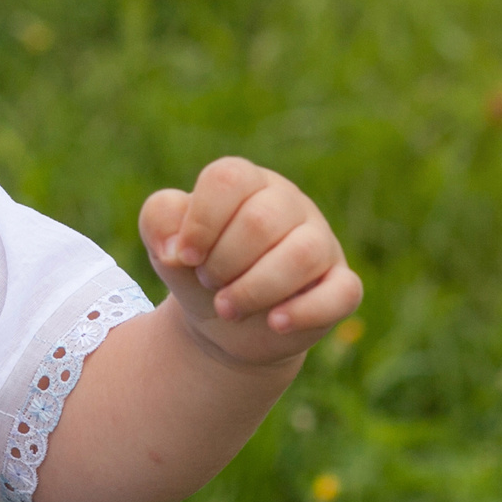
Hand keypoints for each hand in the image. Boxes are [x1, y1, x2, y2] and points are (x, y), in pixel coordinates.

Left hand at [141, 156, 361, 365]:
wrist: (222, 322)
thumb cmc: (197, 269)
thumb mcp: (168, 243)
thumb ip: (159, 220)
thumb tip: (178, 246)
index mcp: (247, 183)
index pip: (229, 178)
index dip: (200, 222)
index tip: (184, 257)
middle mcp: (289, 204)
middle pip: (261, 220)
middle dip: (223, 261)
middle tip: (209, 283)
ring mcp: (321, 243)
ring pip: (303, 253)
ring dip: (255, 288)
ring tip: (228, 308)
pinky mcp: (341, 284)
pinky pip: (342, 292)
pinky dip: (305, 311)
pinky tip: (274, 323)